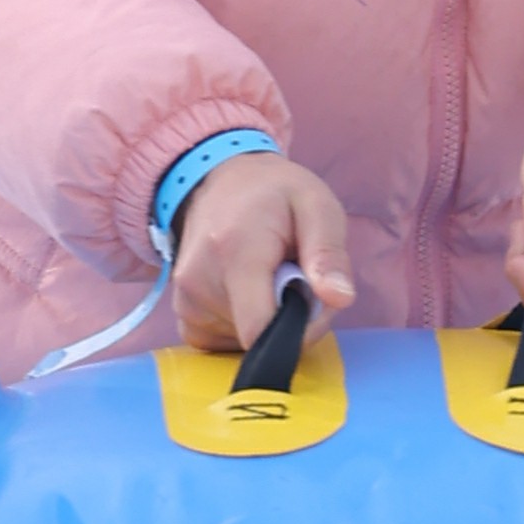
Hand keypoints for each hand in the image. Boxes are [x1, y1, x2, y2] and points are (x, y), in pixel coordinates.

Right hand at [168, 146, 354, 354]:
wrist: (218, 181)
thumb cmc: (273, 194)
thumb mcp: (316, 206)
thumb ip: (328, 253)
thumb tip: (339, 299)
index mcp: (235, 253)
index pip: (261, 329)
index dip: (300, 329)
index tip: (312, 300)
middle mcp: (199, 283)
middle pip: (259, 336)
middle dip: (289, 319)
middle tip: (295, 277)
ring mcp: (185, 303)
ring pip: (245, 342)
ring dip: (268, 321)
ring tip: (271, 279)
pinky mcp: (183, 316)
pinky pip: (223, 342)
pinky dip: (244, 326)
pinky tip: (248, 294)